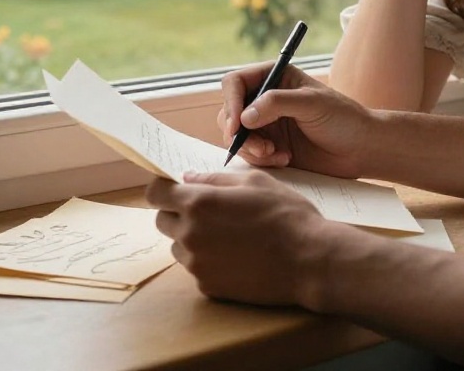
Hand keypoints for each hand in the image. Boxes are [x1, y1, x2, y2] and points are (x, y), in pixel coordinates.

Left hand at [147, 170, 330, 305]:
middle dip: (177, 212)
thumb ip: (216, 177)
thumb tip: (189, 177)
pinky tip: (236, 254)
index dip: (163, 188)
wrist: (308, 259)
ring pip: (178, 246)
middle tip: (207, 209)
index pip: (155, 194)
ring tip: (227, 233)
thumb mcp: (254, 181)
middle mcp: (190, 234)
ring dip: (192, 237)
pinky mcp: (208, 287)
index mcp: (199, 203)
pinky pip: (196, 268)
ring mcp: (197, 265)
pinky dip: (208, 259)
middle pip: (162, 221)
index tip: (174, 188)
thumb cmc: (285, 213)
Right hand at [216, 64, 374, 178]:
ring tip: (275, 154)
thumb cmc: (343, 118)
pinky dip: (261, 160)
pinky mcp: (270, 147)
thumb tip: (245, 116)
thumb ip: (278, 103)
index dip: (231, 102)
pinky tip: (285, 160)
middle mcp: (265, 99)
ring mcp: (266, 124)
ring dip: (250, 148)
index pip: (235, 82)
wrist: (361, 149)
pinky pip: (250, 155)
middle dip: (239, 132)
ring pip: (236, 136)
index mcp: (274, 77)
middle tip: (261, 147)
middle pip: (229, 111)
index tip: (237, 125)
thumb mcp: (313, 103)